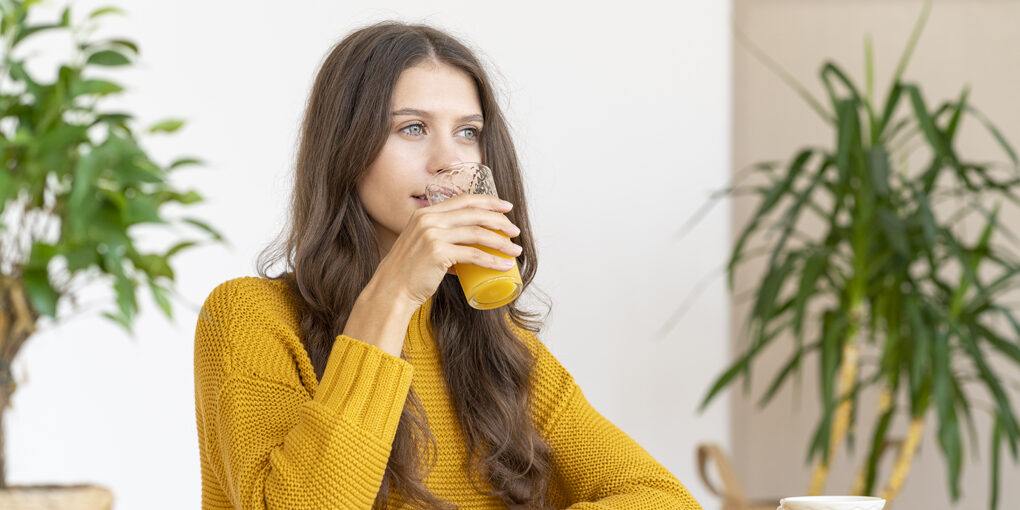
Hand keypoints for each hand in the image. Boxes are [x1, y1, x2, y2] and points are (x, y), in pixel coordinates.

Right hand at [370, 193, 521, 308]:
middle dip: (500, 220)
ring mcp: (432, 235)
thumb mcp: (422, 246)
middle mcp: (428, 219)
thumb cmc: (408, 272)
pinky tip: (504, 265)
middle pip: (474, 213)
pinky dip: (492, 261)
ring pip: (477, 233)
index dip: (488, 201)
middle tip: (515, 230)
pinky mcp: (437, 253)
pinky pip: (473, 255)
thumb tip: (468, 254)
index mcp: (425, 213)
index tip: (506, 206)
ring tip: (515, 250)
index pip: (463, 199)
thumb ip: (442, 243)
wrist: (391, 290)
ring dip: (501, 242)